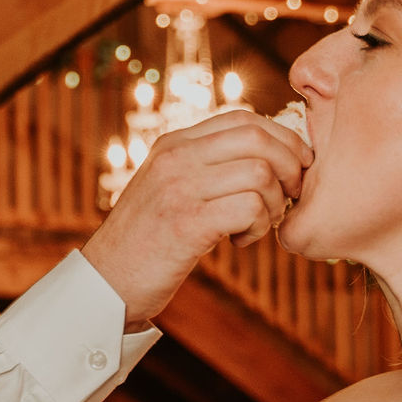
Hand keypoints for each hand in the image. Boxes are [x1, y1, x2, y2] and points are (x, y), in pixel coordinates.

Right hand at [82, 112, 308, 326]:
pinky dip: (259, 227)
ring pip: (260, 174)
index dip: (282, 138)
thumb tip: (265, 156)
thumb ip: (204, 166)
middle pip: (258, 138)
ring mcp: (179, 189)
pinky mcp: (186, 224)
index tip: (295, 166)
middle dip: (291, 166)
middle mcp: (175, 158)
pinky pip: (249, 209)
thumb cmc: (147, 241)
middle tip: (289, 196)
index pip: (243, 119)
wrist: (106, 282)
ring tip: (258, 224)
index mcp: (173, 144)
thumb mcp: (168, 188)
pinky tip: (240, 241)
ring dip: (274, 203)